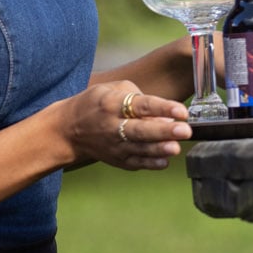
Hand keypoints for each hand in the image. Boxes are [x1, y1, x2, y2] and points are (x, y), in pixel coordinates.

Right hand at [56, 80, 190, 170]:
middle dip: (164, 131)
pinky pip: (136, 163)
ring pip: (139, 149)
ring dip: (159, 149)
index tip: (181, 111)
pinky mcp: (117, 160)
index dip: (162, 108)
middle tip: (184, 130)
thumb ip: (141, 98)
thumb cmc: (96, 104)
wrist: (68, 130)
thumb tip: (168, 116)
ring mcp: (114, 146)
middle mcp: (112, 126)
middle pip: (140, 130)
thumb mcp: (114, 89)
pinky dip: (151, 163)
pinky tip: (165, 160)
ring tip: (176, 147)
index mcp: (112, 103)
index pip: (141, 105)